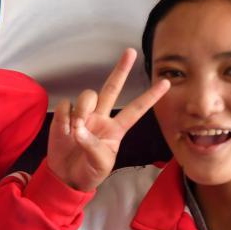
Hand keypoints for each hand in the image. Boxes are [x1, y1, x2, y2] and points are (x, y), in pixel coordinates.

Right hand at [46, 48, 169, 191]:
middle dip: (121, 69)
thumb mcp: (100, 165)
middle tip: (130, 52)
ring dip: (82, 109)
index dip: (151, 97)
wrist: (66, 177)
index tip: (166, 82)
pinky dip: (65, 117)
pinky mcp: (65, 117)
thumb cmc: (89, 171)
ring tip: (76, 129)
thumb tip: (80, 129)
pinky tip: (64, 131)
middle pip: (112, 88)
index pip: (136, 110)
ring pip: (87, 95)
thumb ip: (93, 147)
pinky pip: (66, 105)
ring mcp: (83, 115)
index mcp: (116, 129)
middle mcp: (101, 117)